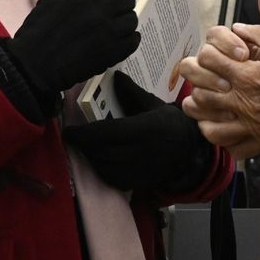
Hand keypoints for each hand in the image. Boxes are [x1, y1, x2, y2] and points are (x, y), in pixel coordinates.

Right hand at [5, 0, 140, 100]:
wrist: (34, 65)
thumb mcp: (51, 0)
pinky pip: (133, 41)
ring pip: (132, 19)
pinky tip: (121, 41)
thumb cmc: (38, 31)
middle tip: (114, 11)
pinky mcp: (113, 53)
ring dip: (125, 22)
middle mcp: (100, 9)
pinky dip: (130, 39)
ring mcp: (108, 32)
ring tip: (116, 27)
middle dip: (121, 3)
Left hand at [64, 74, 209, 192]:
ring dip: (90, 156)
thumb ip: (131, 92)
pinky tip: (97, 157)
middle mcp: (142, 152)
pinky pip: (112, 178)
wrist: (190, 151)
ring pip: (104, 166)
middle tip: (73, 136)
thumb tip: (114, 76)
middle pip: (102, 151)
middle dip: (84, 144)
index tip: (69, 131)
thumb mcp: (152, 104)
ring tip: (83, 145)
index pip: (107, 133)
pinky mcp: (138, 183)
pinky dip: (100, 168)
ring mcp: (140, 170)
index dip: (84, 134)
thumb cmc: (170, 124)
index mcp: (145, 129)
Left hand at [179, 0, 259, 159]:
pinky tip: (227, 132)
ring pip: (211, 130)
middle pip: (203, 97)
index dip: (208, 57)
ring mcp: (251, 125)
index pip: (210, 62)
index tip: (215, 58)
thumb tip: (236, 28)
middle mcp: (244, 102)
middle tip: (205, 84)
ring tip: (208, 111)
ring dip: (205, 120)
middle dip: (199, 87)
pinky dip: (226, 143)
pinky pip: (234, 150)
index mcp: (247, 75)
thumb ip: (258, 33)